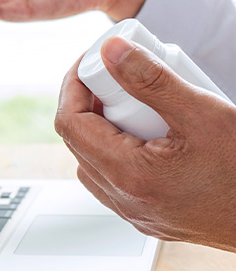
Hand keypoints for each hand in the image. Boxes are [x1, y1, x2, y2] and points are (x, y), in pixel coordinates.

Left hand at [55, 36, 235, 250]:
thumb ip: (151, 80)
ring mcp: (136, 214)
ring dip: (103, 131)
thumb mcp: (200, 113)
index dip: (72, 86)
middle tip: (116, 77)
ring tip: (133, 106)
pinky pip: (116, 184)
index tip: (91, 62)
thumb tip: (111, 52)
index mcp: (128, 176)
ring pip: (94, 167)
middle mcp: (125, 201)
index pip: (71, 125)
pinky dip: (119, 155)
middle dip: (89, 104)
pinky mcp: (150, 219)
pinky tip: (148, 138)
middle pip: (79, 144)